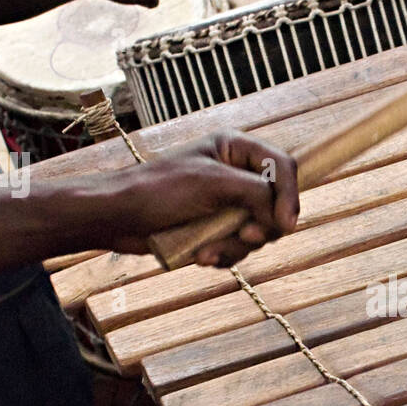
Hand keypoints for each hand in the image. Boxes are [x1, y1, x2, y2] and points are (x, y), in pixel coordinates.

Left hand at [101, 131, 298, 267]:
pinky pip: (238, 248)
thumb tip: (286, 220)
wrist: (117, 218)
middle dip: (259, 227)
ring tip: (207, 250)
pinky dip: (222, 255)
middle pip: (276, 206)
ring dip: (234, 246)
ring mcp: (226, 204)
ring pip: (258, 232)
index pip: (283, 168)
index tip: (285, 225)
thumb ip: (256, 194)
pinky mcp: (215, 229)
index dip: (290, 196)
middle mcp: (236, 175)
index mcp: (236, 149)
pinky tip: (200, 256)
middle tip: (244, 236)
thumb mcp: (213, 183)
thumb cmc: (158, 190)